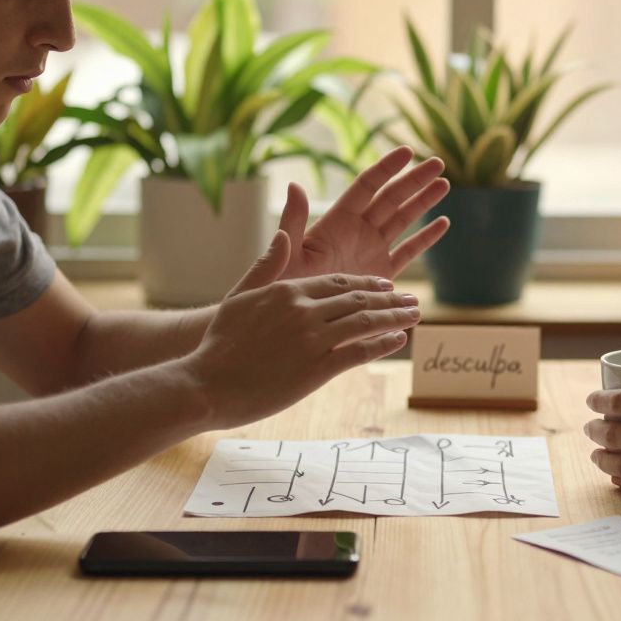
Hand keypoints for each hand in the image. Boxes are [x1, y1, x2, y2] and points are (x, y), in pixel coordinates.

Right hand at [189, 231, 420, 427]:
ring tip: (414, 315)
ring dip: (395, 317)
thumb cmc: (218, 343)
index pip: (339, 282)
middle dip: (390, 298)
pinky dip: (383, 344)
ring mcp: (312, 339)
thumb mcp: (239, 297)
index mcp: (287, 290)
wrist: (206, 385)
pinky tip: (398, 340)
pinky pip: (359, 352)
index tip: (386, 285)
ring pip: (366, 322)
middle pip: (359, 299)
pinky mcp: (317, 369)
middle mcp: (304, 310)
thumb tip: (282, 236)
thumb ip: (265, 266)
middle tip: (410, 299)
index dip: (366, 284)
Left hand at [273, 146, 450, 282]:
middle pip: (391, 198)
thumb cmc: (286, 287)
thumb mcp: (289, 254)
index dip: (387, 168)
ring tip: (444, 184)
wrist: (298, 322)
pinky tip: (443, 223)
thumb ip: (293, 221)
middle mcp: (357, 231)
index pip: (366, 186)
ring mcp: (371, 250)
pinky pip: (408, 251)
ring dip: (424, 202)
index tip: (408, 151)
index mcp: (337, 221)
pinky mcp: (382, 273)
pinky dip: (425, 238)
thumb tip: (294, 185)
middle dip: (414, 180)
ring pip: (403, 220)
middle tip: (438, 163)